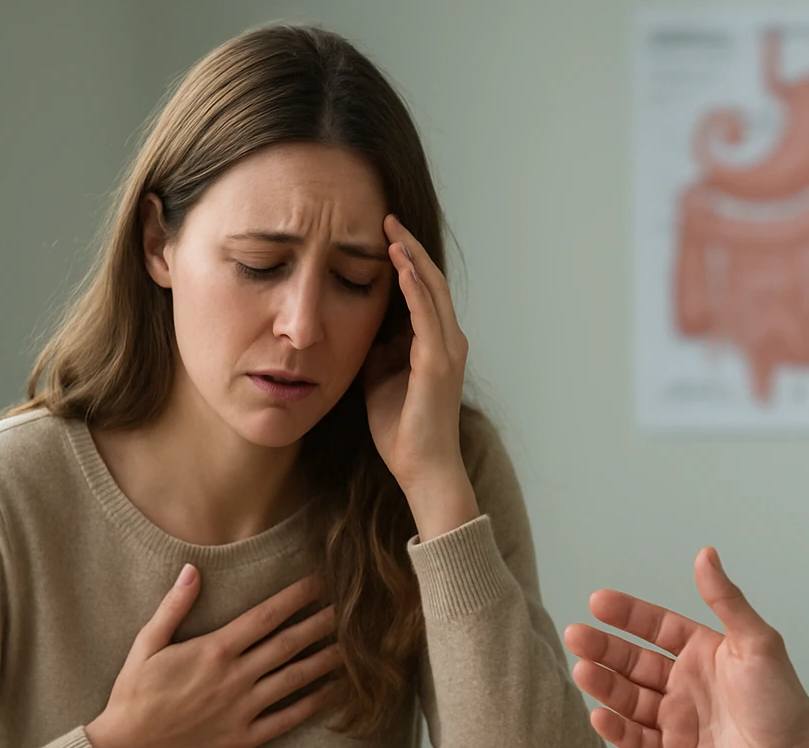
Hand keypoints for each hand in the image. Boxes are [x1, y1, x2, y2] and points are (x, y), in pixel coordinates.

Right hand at [85, 565, 342, 747]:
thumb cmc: (134, 694)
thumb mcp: (147, 643)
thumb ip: (174, 606)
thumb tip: (193, 569)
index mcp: (214, 650)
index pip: (266, 615)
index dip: (296, 596)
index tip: (320, 581)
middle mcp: (235, 677)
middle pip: (289, 643)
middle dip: (323, 623)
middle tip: (353, 607)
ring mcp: (242, 709)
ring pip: (295, 679)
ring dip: (327, 660)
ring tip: (355, 645)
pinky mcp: (244, 738)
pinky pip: (287, 718)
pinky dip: (314, 704)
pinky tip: (335, 692)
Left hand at [364, 214, 478, 539]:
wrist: (422, 468)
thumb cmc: (402, 429)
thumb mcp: (380, 377)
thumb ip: (377, 350)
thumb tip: (361, 327)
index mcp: (435, 343)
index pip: (423, 290)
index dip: (406, 261)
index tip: (383, 235)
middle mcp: (448, 341)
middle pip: (430, 281)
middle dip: (409, 249)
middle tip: (387, 219)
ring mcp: (447, 351)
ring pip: (431, 292)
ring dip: (412, 260)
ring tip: (391, 232)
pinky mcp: (437, 364)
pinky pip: (426, 317)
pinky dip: (414, 289)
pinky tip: (399, 266)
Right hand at [563, 548, 808, 747]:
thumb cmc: (783, 702)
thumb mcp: (757, 642)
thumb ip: (726, 600)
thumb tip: (706, 554)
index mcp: (703, 654)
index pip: (656, 628)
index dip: (627, 615)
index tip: (598, 602)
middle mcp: (685, 685)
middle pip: (634, 662)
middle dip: (604, 649)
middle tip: (576, 635)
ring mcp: (677, 722)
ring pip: (630, 700)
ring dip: (605, 685)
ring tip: (582, 671)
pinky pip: (638, 741)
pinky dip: (617, 730)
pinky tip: (599, 714)